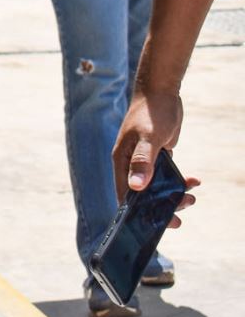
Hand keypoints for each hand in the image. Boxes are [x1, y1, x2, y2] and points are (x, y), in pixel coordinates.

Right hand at [113, 90, 200, 223]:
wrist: (160, 92)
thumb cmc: (151, 113)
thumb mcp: (149, 137)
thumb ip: (143, 161)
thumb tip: (136, 187)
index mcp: (122, 161)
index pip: (126, 195)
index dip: (140, 213)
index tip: (160, 224)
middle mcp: (130, 164)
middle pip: (143, 194)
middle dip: (163, 205)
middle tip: (184, 209)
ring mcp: (144, 160)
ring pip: (157, 186)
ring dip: (174, 194)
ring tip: (193, 197)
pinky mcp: (158, 155)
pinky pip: (167, 175)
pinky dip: (180, 181)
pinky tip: (194, 181)